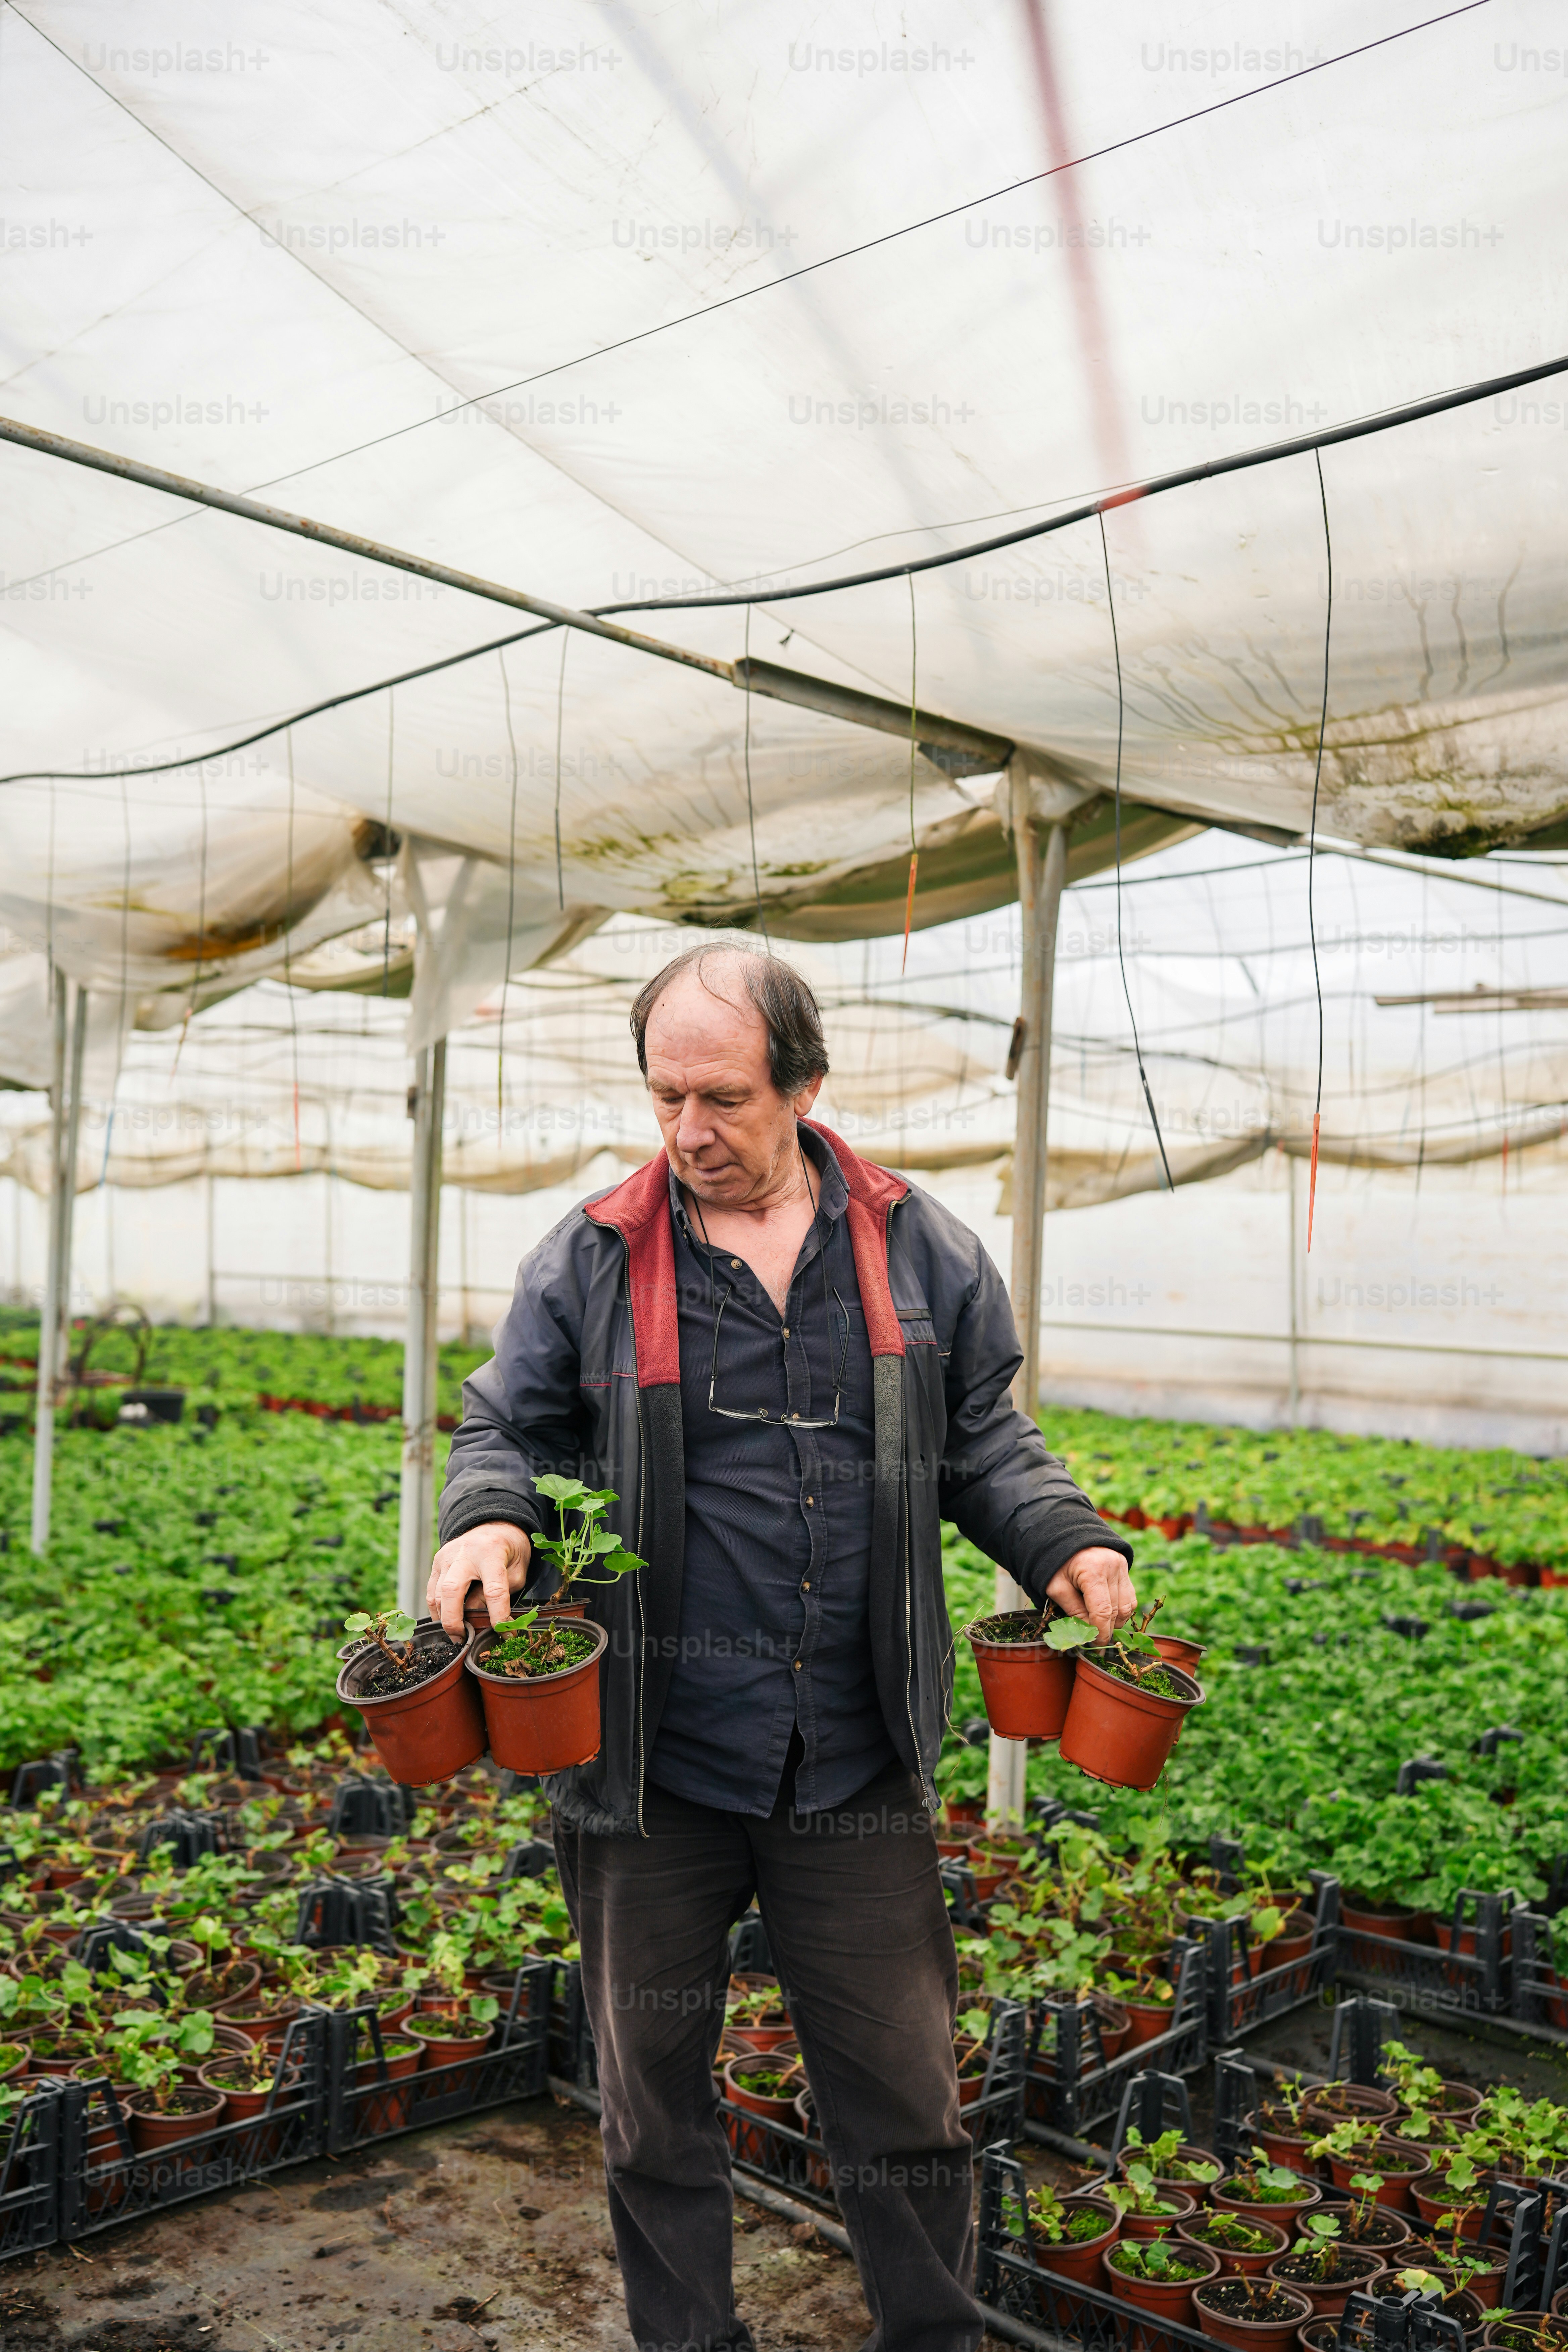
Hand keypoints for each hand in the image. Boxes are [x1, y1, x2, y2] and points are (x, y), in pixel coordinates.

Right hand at [426, 1523, 531, 1638]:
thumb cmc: (509, 1549)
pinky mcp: (437, 1562)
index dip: (498, 1615)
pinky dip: (436, 1610)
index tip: (503, 1633)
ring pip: (436, 1594)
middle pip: (451, 1590)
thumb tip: (483, 1619)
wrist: (494, 1525)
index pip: (494, 1590)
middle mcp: (464, 1553)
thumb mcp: (516, 1570)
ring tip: (457, 1634)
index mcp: (491, 1552)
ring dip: (444, 1619)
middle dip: (454, 1620)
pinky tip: (446, 1620)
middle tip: (463, 1639)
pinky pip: (430, 1591)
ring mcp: (446, 1556)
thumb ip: (502, 1593)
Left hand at [1045, 1545, 1136, 1646]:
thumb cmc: (1057, 1562)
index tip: (1095, 1645)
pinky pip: (1130, 1597)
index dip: (1100, 1632)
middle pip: (1116, 1610)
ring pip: (1127, 1606)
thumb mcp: (1056, 1587)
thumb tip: (1087, 1635)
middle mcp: (1112, 1567)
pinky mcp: (1125, 1567)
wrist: (1065, 1535)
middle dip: (1106, 1629)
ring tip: (1101, 1628)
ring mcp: (1122, 1566)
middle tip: (1096, 1642)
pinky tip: (1109, 1615)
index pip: (1102, 1610)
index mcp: (1092, 1570)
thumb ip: (1073, 1610)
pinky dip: (1121, 1610)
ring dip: (1116, 1622)